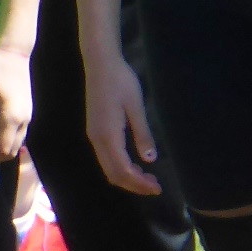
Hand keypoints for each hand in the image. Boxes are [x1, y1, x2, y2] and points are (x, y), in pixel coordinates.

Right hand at [83, 48, 160, 194]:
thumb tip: (150, 160)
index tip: (158, 188)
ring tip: (148, 177)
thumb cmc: (121, 81)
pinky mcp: (94, 130)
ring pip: (108, 167)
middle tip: (155, 186)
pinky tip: (134, 163)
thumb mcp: (136, 106)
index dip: (139, 183)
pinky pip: (106, 157)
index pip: (122, 170)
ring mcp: (93, 135)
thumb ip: (143, 134)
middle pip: (113, 174)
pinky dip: (120, 166)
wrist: (100, 63)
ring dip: (127, 176)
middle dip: (134, 184)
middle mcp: (97, 139)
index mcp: (108, 135)